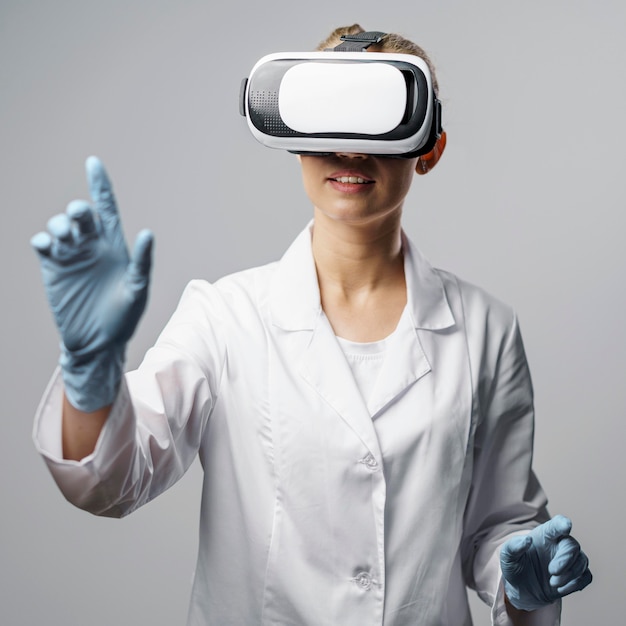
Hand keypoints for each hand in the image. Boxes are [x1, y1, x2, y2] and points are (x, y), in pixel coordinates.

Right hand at [31, 156, 152, 411]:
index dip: (100, 185)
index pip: (107, 209)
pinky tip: (48, 246)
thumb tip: (147, 233)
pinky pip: (42, 243)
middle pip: (81, 214)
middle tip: (78, 217)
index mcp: (115, 247)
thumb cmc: (123, 318)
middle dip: (77, 209)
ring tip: (64, 237)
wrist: (97, 343)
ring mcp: (71, 256)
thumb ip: (142, 262)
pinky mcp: (53, 269)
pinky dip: (42, 239)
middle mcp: (92, 247)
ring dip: (59, 224)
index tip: (93, 162)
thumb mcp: (138, 290)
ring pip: (58, 225)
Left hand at [500, 515, 591, 610]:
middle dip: (565, 560)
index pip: (557, 524)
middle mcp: (559, 544)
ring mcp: (569, 560)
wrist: (522, 589)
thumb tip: (526, 540)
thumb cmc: (515, 566)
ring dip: (570, 574)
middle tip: (552, 571)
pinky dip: (576, 584)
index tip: (566, 526)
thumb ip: (513, 546)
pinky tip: (560, 588)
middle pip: (572, 545)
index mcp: (545, 534)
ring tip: (552, 583)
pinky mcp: (576, 575)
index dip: (562, 523)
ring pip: (582, 561)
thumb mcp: (507, 556)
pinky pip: (586, 576)